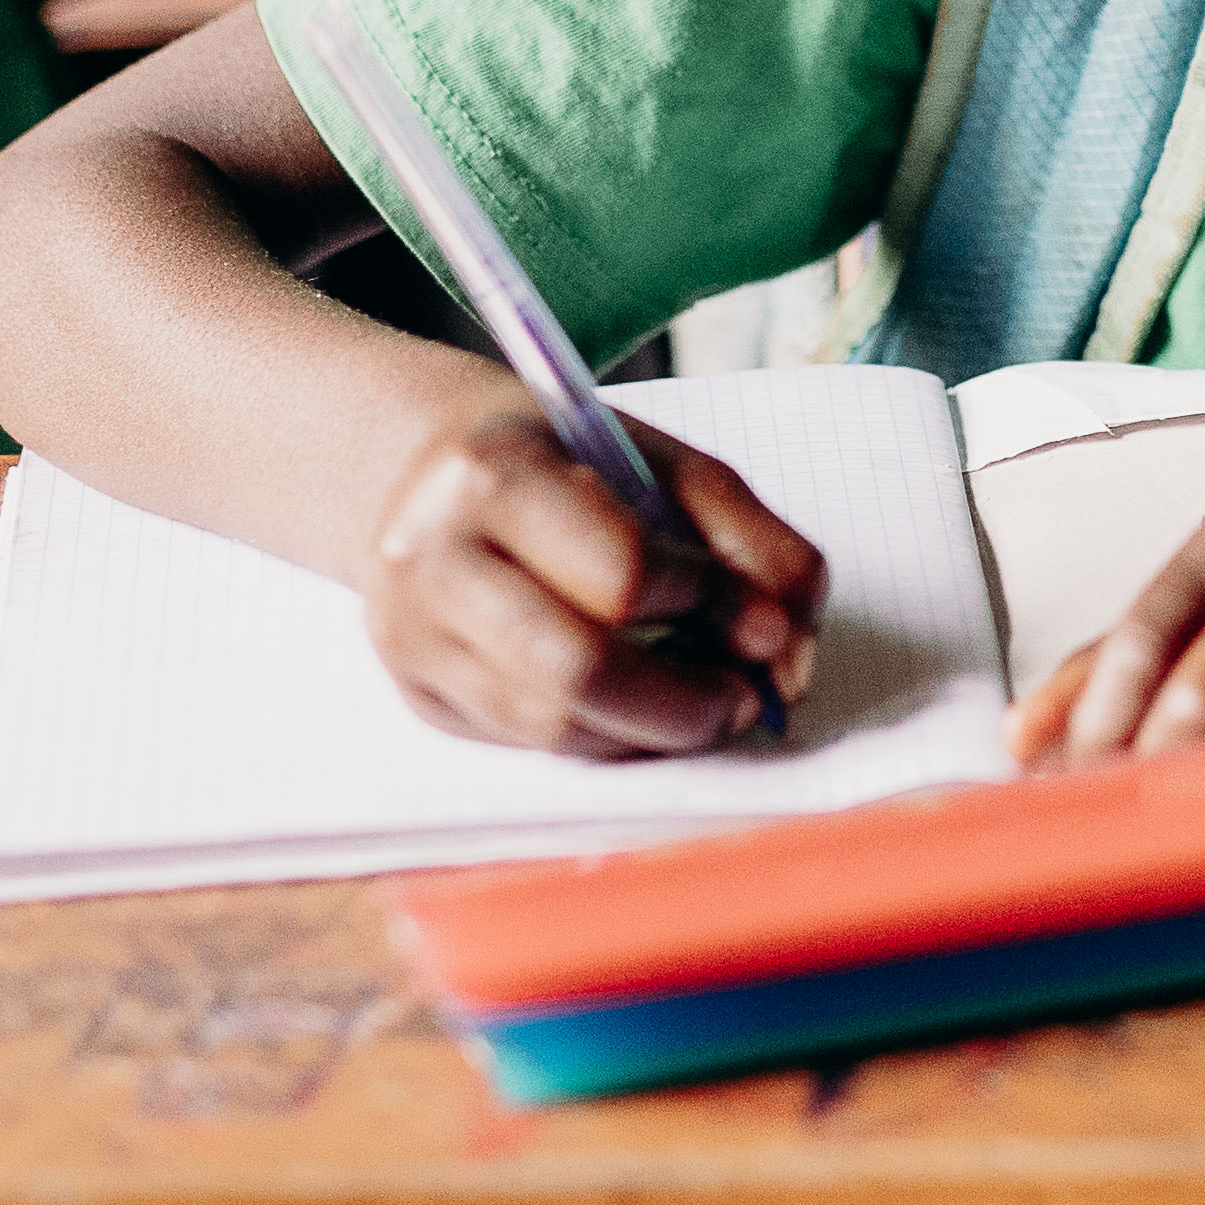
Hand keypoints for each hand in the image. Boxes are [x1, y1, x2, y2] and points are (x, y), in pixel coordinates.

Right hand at [364, 407, 823, 757]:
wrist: (426, 475)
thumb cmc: (562, 461)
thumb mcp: (658, 461)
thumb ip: (746, 537)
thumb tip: (791, 645)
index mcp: (494, 473)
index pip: (621, 572)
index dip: (713, 607)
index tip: (772, 625)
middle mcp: (432, 560)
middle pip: (578, 671)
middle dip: (688, 701)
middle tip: (751, 698)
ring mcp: (414, 637)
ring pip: (556, 726)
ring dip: (656, 731)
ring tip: (710, 704)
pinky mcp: (421, 694)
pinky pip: (535, 743)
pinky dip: (610, 737)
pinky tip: (646, 707)